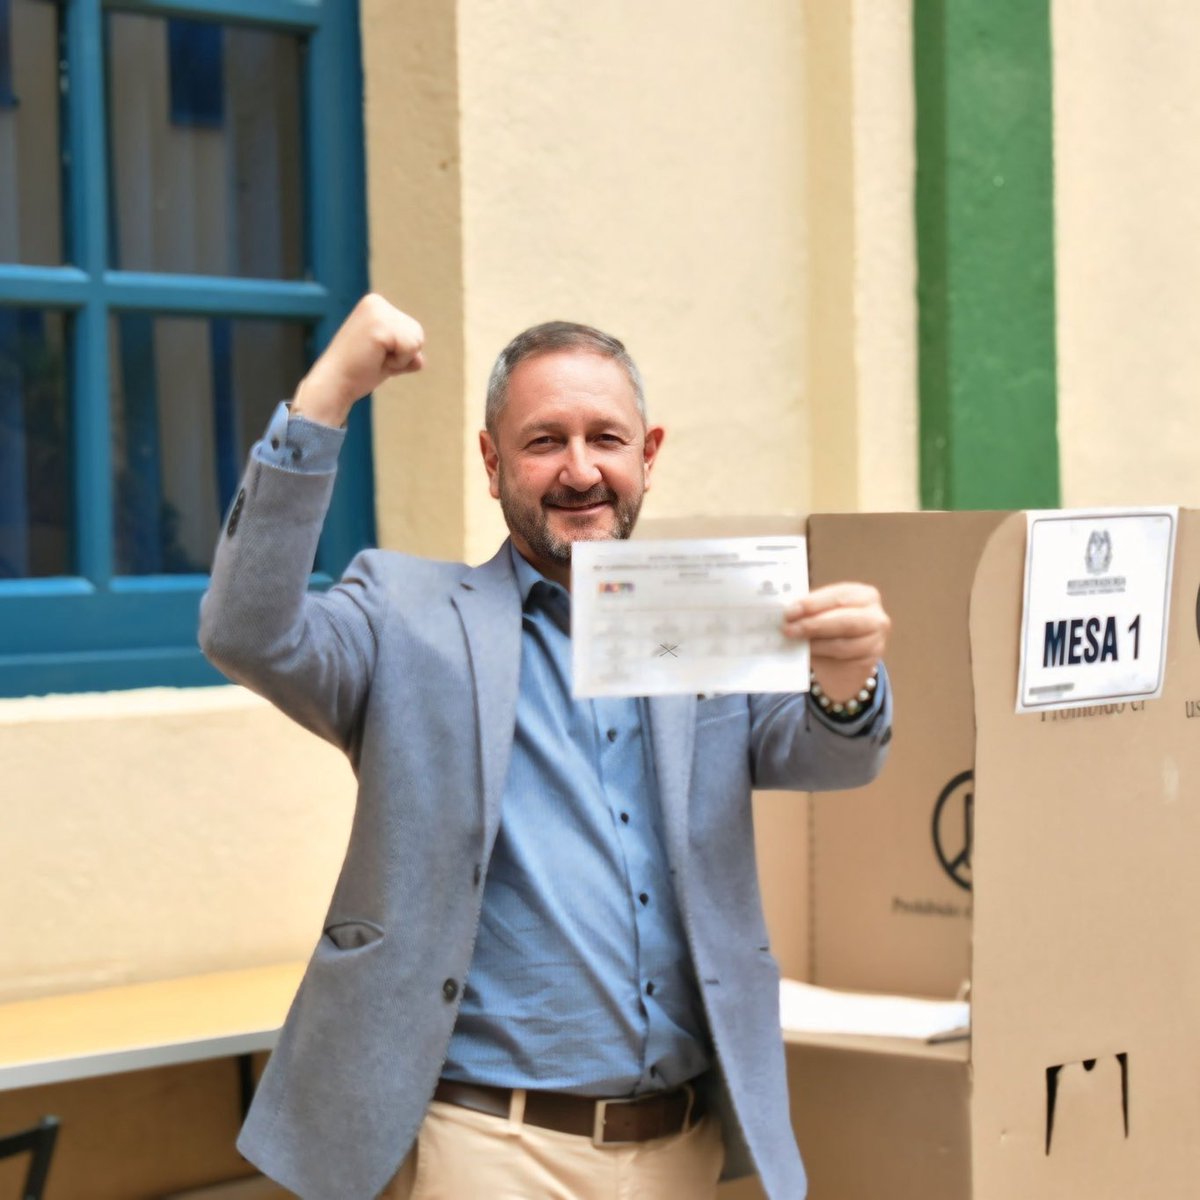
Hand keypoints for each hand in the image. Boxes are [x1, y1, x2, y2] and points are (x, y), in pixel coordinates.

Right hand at [293, 294, 425, 427]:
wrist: (334, 384)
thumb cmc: (357, 372)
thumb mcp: (386, 357)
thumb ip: (405, 352)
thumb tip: (420, 361)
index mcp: (376, 304)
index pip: (412, 329)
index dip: (399, 351)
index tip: (374, 354)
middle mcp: (377, 302)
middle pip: (418, 332)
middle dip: (402, 354)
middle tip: (373, 359)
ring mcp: (378, 311)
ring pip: (417, 340)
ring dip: (400, 359)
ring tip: (374, 359)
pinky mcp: (380, 325)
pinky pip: (411, 349)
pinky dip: (398, 362)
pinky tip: (375, 360)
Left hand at [782, 582, 890, 702]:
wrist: (843, 661)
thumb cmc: (830, 629)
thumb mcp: (823, 613)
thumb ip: (810, 610)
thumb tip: (786, 612)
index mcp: (864, 595)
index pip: (838, 596)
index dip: (813, 603)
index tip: (790, 611)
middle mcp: (875, 616)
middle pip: (844, 620)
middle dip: (813, 624)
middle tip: (788, 629)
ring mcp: (876, 640)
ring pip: (843, 642)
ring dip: (815, 643)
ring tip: (794, 641)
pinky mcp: (870, 661)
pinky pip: (843, 659)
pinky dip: (822, 655)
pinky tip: (808, 652)